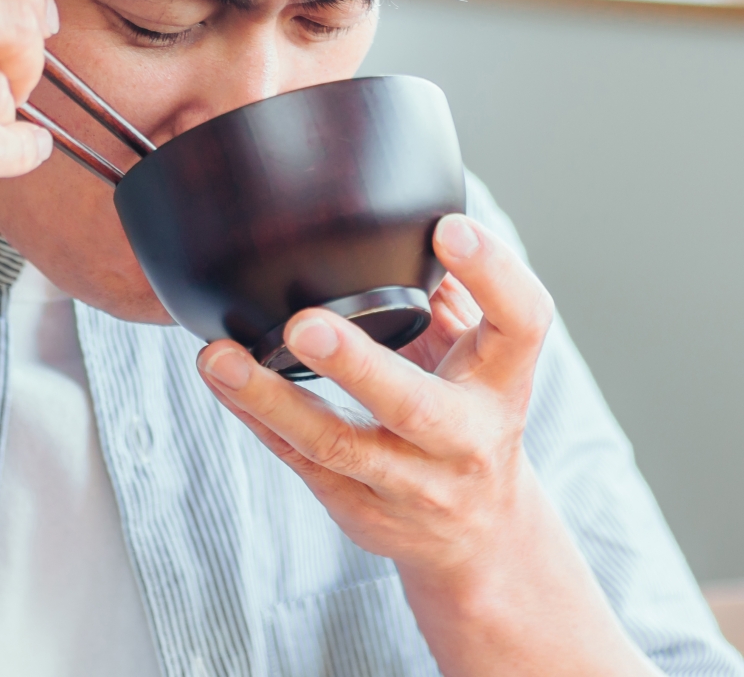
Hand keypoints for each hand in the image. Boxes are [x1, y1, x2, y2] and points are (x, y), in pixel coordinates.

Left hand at [198, 214, 549, 577]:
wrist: (479, 531)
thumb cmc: (470, 415)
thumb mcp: (481, 354)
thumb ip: (449, 288)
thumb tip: (405, 212)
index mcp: (504, 379)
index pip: (522, 322)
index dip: (493, 272)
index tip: (448, 227)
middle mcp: (466, 436)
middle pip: (416, 405)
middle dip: (358, 366)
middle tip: (305, 324)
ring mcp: (413, 482)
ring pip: (340, 445)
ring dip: (273, 398)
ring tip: (221, 358)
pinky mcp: (361, 507)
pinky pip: (302, 462)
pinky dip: (257, 418)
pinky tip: (222, 380)